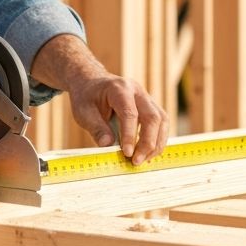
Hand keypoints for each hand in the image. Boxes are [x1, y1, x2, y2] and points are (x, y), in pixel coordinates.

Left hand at [31, 34, 169, 164]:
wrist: (91, 83)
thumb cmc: (87, 97)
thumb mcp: (83, 112)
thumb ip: (96, 128)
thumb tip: (108, 145)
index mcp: (119, 89)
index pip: (130, 113)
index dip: (130, 135)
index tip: (127, 154)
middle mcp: (137, 91)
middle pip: (152, 117)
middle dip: (148, 142)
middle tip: (136, 162)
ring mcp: (146, 97)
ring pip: (161, 120)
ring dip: (156, 143)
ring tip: (143, 160)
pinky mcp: (150, 106)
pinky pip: (161, 123)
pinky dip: (157, 139)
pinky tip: (147, 153)